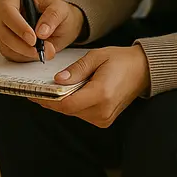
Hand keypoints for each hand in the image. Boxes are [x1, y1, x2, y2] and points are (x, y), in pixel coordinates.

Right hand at [0, 0, 84, 62]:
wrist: (59, 25)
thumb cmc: (57, 12)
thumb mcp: (61, 9)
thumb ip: (53, 16)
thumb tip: (41, 31)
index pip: (7, 9)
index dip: (18, 25)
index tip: (33, 38)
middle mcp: (3, 10)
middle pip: (3, 30)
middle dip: (22, 44)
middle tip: (39, 50)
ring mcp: (2, 26)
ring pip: (5, 44)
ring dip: (25, 53)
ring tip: (44, 51)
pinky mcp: (4, 42)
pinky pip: (9, 53)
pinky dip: (24, 57)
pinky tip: (36, 53)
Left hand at [34, 45, 148, 127]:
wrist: (142, 71)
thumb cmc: (120, 60)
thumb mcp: (96, 57)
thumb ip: (76, 70)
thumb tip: (58, 80)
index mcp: (101, 94)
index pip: (67, 104)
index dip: (48, 99)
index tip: (33, 92)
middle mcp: (102, 111)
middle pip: (67, 109)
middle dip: (50, 99)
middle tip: (35, 88)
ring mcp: (104, 118)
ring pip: (72, 113)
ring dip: (59, 101)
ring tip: (47, 89)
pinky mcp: (103, 120)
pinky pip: (80, 113)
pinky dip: (70, 103)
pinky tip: (64, 93)